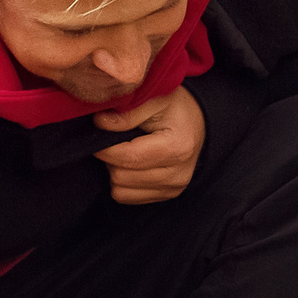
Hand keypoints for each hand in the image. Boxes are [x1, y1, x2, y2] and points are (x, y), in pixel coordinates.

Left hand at [93, 86, 203, 203]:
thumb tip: (100, 123)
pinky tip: (132, 164)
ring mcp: (173, 188)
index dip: (104, 148)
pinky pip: (128, 197)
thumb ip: (128, 113)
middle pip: (121, 177)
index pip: (128, 157)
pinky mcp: (167, 195)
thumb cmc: (175, 107)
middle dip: (111, 158)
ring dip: (116, 171)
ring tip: (126, 151)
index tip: (98, 132)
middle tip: (116, 140)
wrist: (198, 121)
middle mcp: (177, 174)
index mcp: (176, 148)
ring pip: (121, 191)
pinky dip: (123, 182)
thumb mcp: (155, 99)